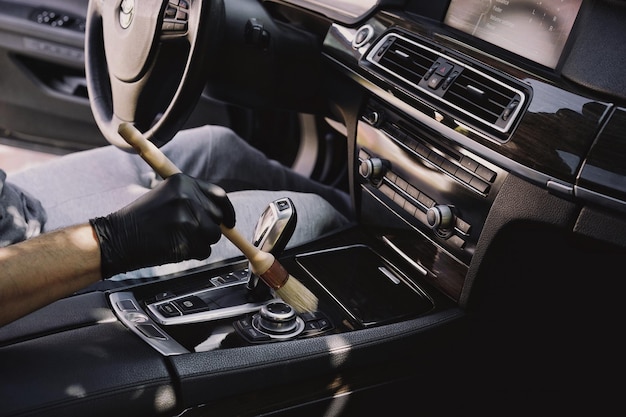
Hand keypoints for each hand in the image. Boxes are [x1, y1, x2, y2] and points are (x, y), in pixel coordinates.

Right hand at [90, 173, 234, 277]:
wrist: (117, 237)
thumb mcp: (166, 195)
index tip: (229, 221)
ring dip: (201, 242)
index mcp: (183, 182)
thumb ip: (192, 199)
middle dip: (208, 228)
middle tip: (187, 232)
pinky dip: (194, 254)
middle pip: (218, 217)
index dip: (227, 210)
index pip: (219, 195)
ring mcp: (187, 218)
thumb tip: (220, 213)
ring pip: (213, 235)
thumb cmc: (140, 219)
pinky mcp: (186, 239)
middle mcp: (187, 196)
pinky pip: (204, 251)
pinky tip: (175, 247)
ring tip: (178, 239)